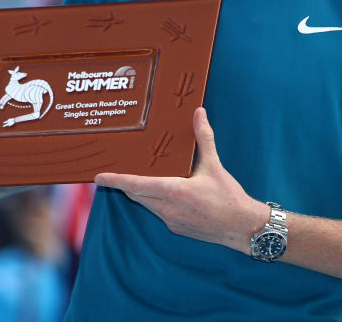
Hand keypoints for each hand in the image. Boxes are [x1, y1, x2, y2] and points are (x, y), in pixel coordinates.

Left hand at [94, 107, 266, 251]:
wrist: (242, 228)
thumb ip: (203, 138)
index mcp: (174, 191)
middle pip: (136, 195)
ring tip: (136, 177)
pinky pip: (158, 212)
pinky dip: (154, 201)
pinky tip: (162, 192)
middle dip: (125, 184)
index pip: (136, 185)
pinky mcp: (176, 227)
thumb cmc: (229, 197)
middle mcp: (168, 208)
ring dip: (140, 192)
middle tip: (113, 172)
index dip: (116, 181)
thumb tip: (199, 113)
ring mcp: (171, 220)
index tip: (98, 178)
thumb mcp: (214, 165)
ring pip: (146, 204)